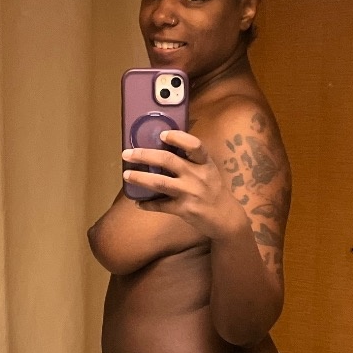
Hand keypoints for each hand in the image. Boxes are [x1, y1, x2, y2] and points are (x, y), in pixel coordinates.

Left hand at [122, 129, 246, 239]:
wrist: (226, 218)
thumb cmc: (214, 191)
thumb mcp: (208, 171)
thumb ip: (191, 161)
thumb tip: (163, 149)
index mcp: (205, 163)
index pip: (194, 145)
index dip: (177, 137)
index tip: (162, 134)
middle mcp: (198, 175)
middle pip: (168, 160)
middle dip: (145, 155)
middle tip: (128, 153)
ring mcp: (190, 193)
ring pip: (160, 182)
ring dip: (140, 178)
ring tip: (126, 175)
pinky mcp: (185, 209)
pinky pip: (161, 205)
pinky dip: (148, 204)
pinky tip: (138, 203)